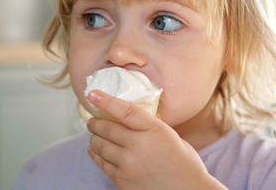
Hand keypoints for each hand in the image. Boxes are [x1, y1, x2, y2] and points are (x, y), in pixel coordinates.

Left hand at [86, 90, 226, 189]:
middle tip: (92, 120)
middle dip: (96, 123)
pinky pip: (103, 164)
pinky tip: (94, 150)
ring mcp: (128, 165)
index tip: (92, 94)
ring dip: (94, 139)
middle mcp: (138, 146)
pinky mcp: (123, 181)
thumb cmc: (183, 161)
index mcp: (153, 130)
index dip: (106, 101)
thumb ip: (150, 124)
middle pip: (107, 129)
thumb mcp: (170, 135)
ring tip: (94, 135)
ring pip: (101, 146)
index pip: (124, 111)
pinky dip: (96, 155)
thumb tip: (132, 113)